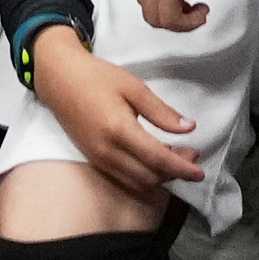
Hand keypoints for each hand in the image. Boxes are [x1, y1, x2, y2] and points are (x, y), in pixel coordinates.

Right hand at [29, 26, 202, 187]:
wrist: (58, 78)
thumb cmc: (96, 77)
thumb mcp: (133, 87)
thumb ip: (161, 111)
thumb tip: (189, 128)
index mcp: (119, 130)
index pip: (158, 159)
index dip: (182, 168)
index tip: (200, 171)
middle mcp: (107, 151)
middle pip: (149, 177)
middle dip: (174, 173)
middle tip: (192, 157)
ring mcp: (98, 159)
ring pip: (136, 181)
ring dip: (160, 177)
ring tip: (177, 158)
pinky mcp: (93, 159)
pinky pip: (123, 178)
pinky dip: (144, 176)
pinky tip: (155, 162)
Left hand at [129, 0, 229, 34]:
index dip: (167, 8)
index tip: (186, 8)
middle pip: (149, 12)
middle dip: (173, 20)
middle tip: (193, 15)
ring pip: (158, 19)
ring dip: (181, 23)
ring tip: (199, 13)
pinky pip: (172, 18)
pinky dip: (187, 22)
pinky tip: (201, 12)